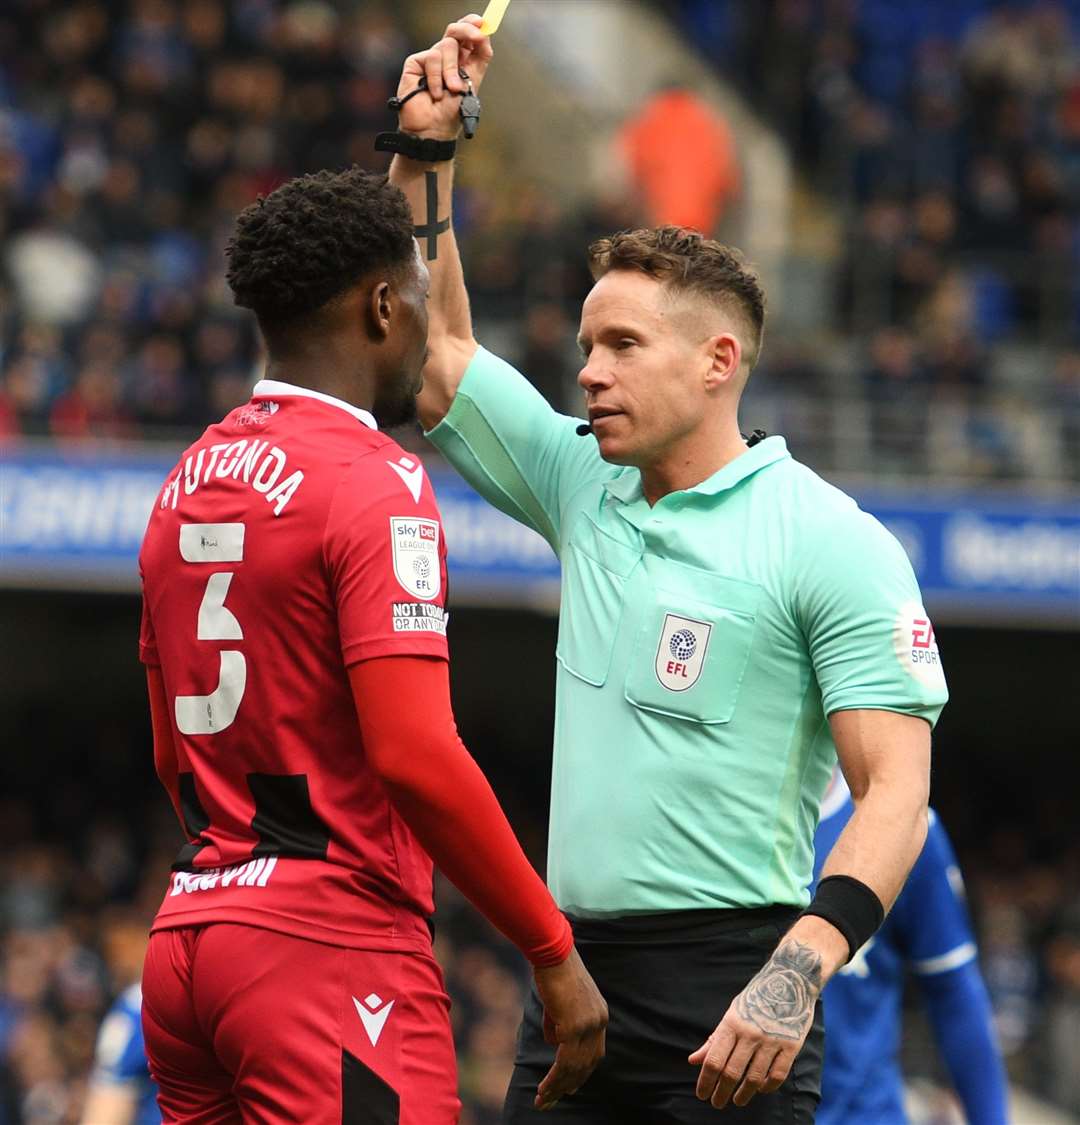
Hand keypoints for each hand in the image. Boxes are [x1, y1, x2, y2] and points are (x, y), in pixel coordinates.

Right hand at [395, 14, 493, 140]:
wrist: (434, 130)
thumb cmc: (451, 114)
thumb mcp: (472, 83)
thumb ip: (480, 59)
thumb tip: (485, 35)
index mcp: (462, 62)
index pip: (467, 36)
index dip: (474, 26)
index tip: (482, 25)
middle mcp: (446, 58)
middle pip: (455, 31)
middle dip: (467, 31)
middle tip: (477, 37)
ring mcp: (431, 59)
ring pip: (446, 46)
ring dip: (452, 70)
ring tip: (451, 90)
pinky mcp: (416, 63)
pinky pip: (432, 57)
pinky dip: (437, 77)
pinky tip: (435, 93)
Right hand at [532, 947, 607, 1109]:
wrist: (553, 951)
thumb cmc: (553, 969)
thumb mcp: (561, 1000)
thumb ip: (560, 1021)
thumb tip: (555, 1041)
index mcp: (599, 1014)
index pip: (594, 1051)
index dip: (582, 1072)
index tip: (571, 1087)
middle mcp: (599, 1022)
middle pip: (587, 1065)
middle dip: (569, 1086)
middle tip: (553, 1101)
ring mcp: (588, 1025)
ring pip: (575, 1068)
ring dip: (558, 1087)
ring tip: (543, 1101)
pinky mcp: (574, 1026)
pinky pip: (564, 1061)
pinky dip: (554, 1078)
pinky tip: (544, 1088)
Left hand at [689, 936, 824, 1108]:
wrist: (789, 980)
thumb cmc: (755, 999)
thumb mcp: (731, 1014)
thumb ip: (714, 1040)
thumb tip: (693, 1061)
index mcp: (732, 1023)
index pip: (714, 1060)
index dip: (706, 1081)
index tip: (702, 1095)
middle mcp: (750, 1033)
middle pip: (731, 1073)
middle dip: (721, 1093)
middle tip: (716, 1103)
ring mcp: (771, 1040)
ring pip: (754, 1079)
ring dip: (743, 1095)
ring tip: (736, 1100)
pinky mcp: (791, 1046)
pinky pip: (777, 1075)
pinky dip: (767, 1087)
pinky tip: (759, 1090)